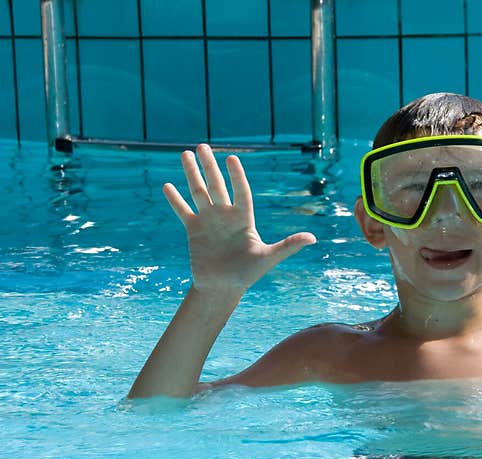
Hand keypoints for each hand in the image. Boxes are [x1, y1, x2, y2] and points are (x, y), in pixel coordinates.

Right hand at [163, 144, 315, 294]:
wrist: (223, 288)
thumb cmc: (248, 274)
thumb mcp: (269, 258)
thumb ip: (288, 245)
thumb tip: (313, 238)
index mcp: (244, 219)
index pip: (241, 192)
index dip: (236, 176)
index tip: (232, 159)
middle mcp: (225, 215)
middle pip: (217, 185)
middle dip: (209, 166)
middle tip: (203, 146)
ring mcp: (208, 221)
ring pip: (199, 192)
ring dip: (192, 174)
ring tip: (185, 154)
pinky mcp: (194, 230)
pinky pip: (183, 211)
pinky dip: (175, 200)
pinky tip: (167, 185)